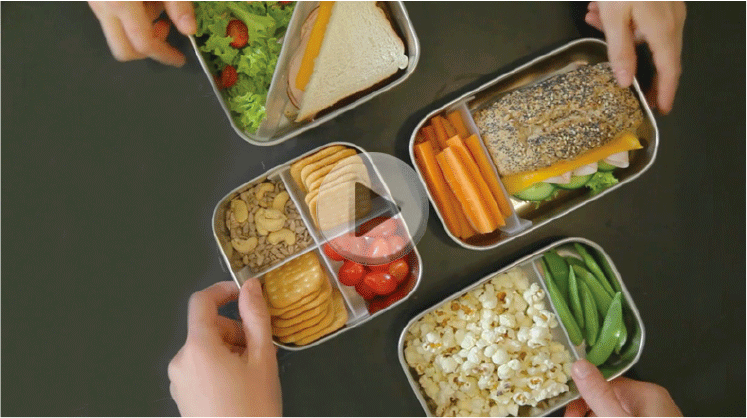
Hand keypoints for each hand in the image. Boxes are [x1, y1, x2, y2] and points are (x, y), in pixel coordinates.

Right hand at [88, 2, 195, 66]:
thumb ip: (178, 4)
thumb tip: (189, 30)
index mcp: (120, 2)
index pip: (143, 43)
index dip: (165, 54)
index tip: (179, 58)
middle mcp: (102, 6)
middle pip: (123, 49)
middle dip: (148, 50)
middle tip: (165, 31)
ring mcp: (94, 2)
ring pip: (116, 34)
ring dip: (139, 30)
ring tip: (156, 3)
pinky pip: (112, 17)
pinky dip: (130, 16)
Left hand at [168, 280, 281, 415]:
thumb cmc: (253, 410)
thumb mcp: (263, 359)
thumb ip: (256, 317)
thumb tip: (250, 287)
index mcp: (198, 347)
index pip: (201, 302)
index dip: (222, 291)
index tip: (242, 294)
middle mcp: (181, 361)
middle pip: (207, 328)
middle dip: (233, 331)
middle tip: (258, 351)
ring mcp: (178, 380)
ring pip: (205, 349)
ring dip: (228, 351)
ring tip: (250, 375)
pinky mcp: (181, 395)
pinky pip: (199, 368)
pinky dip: (219, 368)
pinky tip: (238, 388)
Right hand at [565, 359, 681, 416]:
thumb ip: (599, 394)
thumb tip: (579, 364)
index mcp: (647, 393)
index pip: (604, 382)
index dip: (582, 397)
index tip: (568, 411)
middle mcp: (653, 402)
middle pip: (608, 399)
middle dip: (587, 410)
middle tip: (572, 417)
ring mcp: (655, 415)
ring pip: (616, 410)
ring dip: (596, 415)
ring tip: (579, 417)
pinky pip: (626, 416)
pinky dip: (610, 417)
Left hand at [585, 2, 685, 113]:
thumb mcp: (614, 16)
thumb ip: (620, 50)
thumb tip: (625, 81)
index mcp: (663, 29)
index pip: (669, 69)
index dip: (666, 91)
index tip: (662, 109)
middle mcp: (674, 19)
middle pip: (666, 57)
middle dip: (652, 78)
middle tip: (641, 96)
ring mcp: (670, 7)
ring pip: (651, 36)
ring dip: (626, 43)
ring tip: (603, 44)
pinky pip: (646, 20)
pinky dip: (625, 24)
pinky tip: (598, 15)